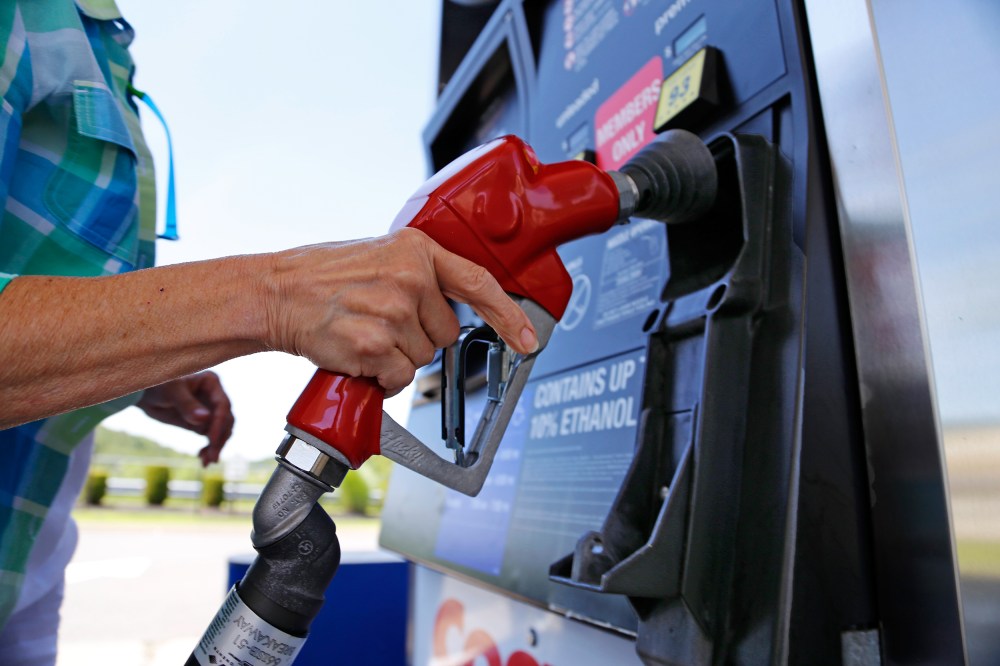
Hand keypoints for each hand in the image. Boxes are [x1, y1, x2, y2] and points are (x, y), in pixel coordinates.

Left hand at [137, 371, 233, 465]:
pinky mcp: (203, 422)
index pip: (222, 406)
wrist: (144, 395)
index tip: (211, 440)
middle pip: (226, 420)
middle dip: (219, 439)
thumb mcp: (170, 392)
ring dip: (216, 446)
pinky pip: (212, 437)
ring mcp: (210, 410)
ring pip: (222, 431)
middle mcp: (215, 396)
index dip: (219, 423)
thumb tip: (205, 419)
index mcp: (212, 382)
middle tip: (212, 457)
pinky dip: (210, 448)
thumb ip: (187, 405)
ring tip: (206, 461)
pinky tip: (202, 458)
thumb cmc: (158, 386)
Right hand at [265, 228, 538, 393]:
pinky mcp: (374, 344)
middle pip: (446, 332)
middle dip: (419, 336)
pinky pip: (399, 377)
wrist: (276, 292)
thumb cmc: (322, 276)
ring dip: (396, 357)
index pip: (478, 283)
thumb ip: (419, 273)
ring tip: (364, 332)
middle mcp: (410, 277)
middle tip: (381, 321)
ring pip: (422, 358)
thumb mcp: (380, 255)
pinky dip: (382, 378)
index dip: (509, 315)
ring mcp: (393, 311)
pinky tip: (358, 355)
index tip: (528, 338)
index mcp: (416, 249)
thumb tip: (454, 304)